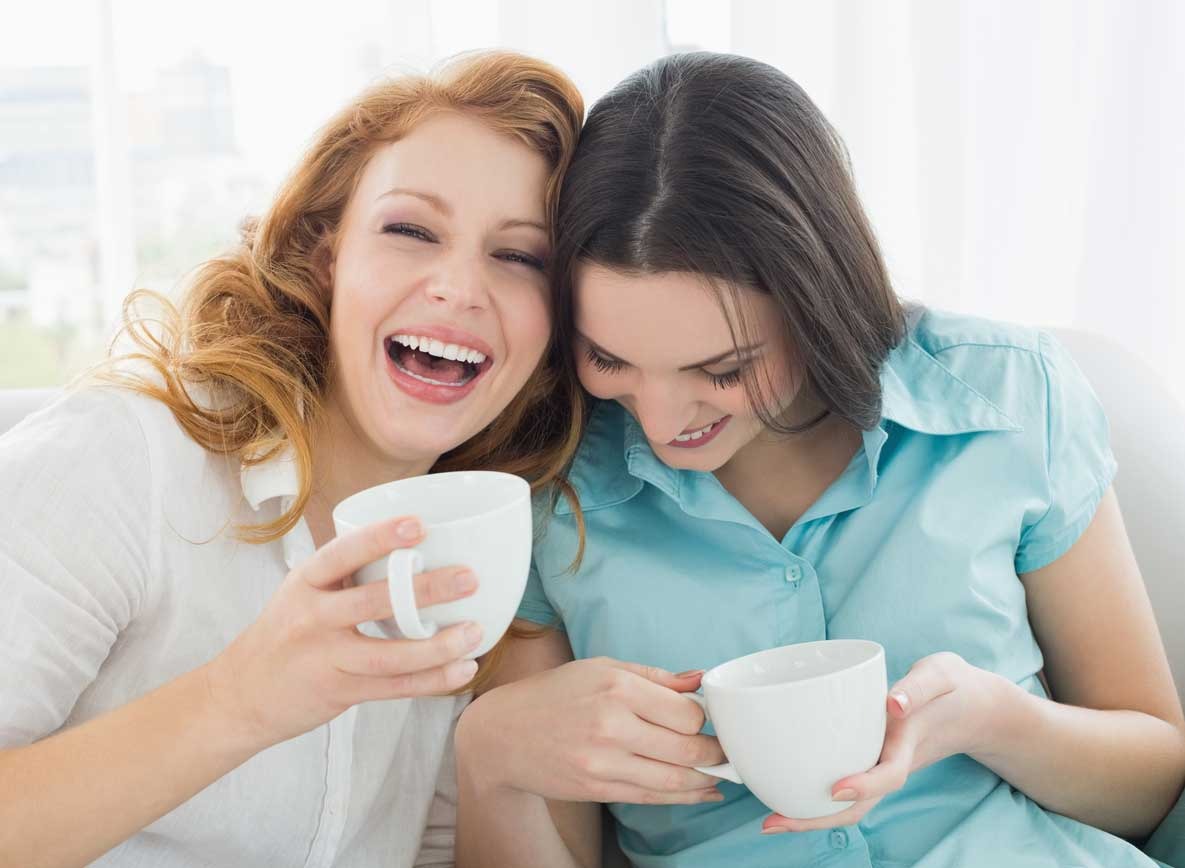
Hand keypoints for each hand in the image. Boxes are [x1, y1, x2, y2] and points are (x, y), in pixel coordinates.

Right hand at [202, 516, 483, 749]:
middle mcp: (312, 619)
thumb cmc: (284, 634)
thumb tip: (411, 545)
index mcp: (305, 583)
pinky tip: (463, 670)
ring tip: (476, 632)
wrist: (240, 696)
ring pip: (390, 654)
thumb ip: (345, 573)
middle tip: (469, 578)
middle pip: (374, 602)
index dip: (380, 537)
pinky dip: (432, 681)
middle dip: (425, 590)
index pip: (342, 553)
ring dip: (438, 645)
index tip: (419, 524)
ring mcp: (326, 659)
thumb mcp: (301, 592)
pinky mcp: (339, 692)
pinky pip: (393, 687)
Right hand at [458, 657, 727, 805]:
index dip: (705, 719)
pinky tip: (702, 792)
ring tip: (721, 774)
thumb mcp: (602, 668)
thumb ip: (654, 676)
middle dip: (716, 753)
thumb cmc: (556, 693)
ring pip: (674, 779)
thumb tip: (700, 680)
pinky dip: (684, 797)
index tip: (711, 720)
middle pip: (687, 748)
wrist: (504, 733)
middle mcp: (612, 725)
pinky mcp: (598, 788)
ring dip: (706, 780)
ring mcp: (604, 762)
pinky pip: (652, 797)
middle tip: (727, 751)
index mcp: (617, 687)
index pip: (686, 712)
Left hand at [763, 651, 999, 833]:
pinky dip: (817, 796)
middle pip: (858, 805)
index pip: (889, 775)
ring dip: (811, 815)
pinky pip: (844, 786)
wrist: (973, 708)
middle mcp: (891, 763)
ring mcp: (880, 767)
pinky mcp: (871, 761)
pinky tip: (786, 790)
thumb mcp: (942, 675)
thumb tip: (893, 704)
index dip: (863, 786)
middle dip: (817, 819)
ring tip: (770, 820)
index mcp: (909, 744)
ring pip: (848, 803)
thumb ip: (920, 687)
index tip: (834, 789)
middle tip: (774, 823)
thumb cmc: (953, 687)